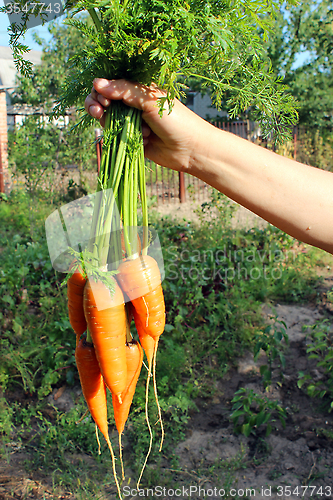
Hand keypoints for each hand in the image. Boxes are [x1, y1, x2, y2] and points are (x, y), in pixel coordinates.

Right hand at [85, 78, 209, 171]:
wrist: (191, 149)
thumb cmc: (176, 120)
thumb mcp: (149, 100)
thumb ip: (123, 91)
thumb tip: (96, 84)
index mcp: (139, 90)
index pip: (110, 85)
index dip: (100, 90)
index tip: (101, 98)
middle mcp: (134, 105)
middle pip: (104, 102)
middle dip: (98, 106)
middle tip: (98, 111)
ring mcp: (133, 123)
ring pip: (110, 121)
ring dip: (116, 125)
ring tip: (134, 128)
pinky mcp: (134, 140)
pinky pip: (119, 138)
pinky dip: (127, 139)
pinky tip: (145, 140)